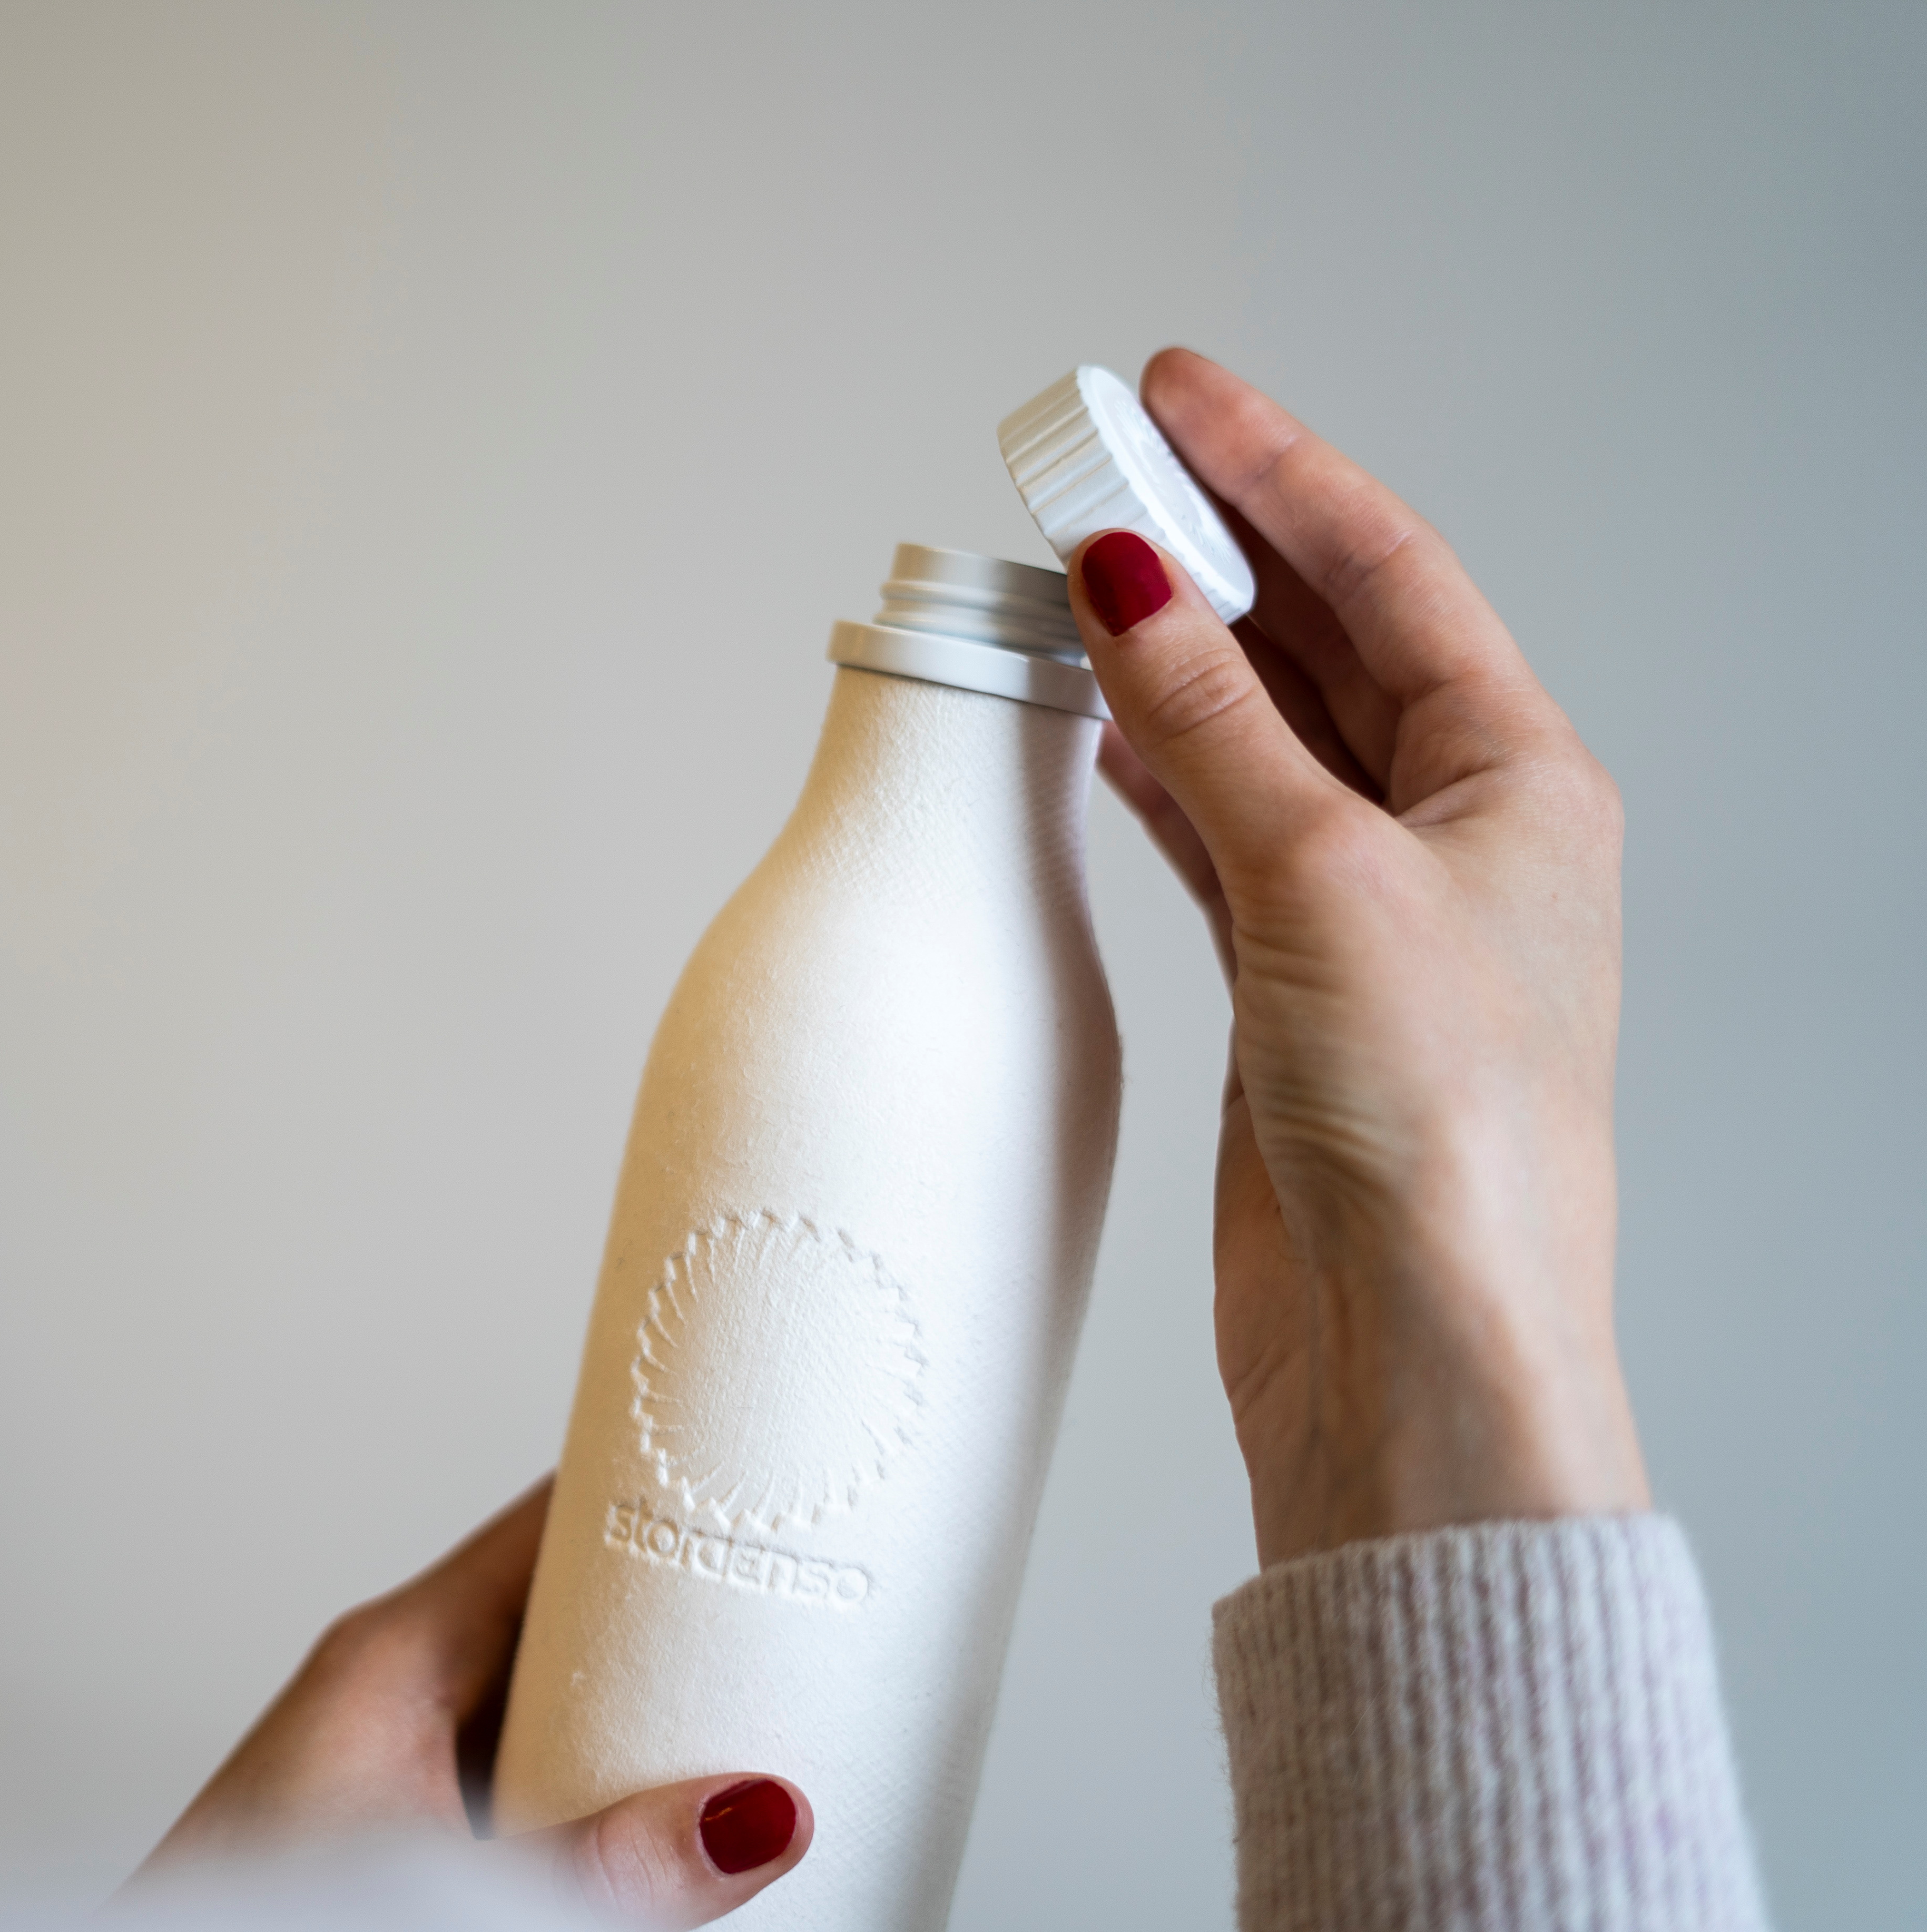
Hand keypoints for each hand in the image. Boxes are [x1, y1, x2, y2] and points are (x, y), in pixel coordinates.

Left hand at [131, 1480, 810, 1925]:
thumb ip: (609, 1864)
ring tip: (755, 1712)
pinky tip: (655, 1819)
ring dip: (637, 1712)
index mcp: (394, 1654)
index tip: (756, 1461)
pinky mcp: (393, 1828)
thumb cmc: (244, 1916)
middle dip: (674, 1619)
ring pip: (550, 1699)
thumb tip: (755, 1816)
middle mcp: (391, 1689)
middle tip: (796, 1606)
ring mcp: (392, 1760)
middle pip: (566, 1611)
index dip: (655, 1484)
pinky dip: (593, 1778)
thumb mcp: (458, 1886)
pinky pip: (522, 1770)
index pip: (551, 1518)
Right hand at [1074, 349, 1650, 1568]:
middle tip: (1095, 464)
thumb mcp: (1321, 879)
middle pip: (1319, 642)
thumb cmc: (1437, 1138)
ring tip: (1077, 568)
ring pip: (1257, 734)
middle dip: (1212, 548)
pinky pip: (1216, 831)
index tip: (1174, 396)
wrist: (1412, 1347)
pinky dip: (1156, 765)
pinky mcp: (1287, 991)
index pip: (1387, 575)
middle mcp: (1453, 838)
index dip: (1275, 471)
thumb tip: (1135, 580)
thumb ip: (1213, 724)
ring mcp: (1364, 914)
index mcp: (1520, 786)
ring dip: (1172, 652)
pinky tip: (1101, 718)